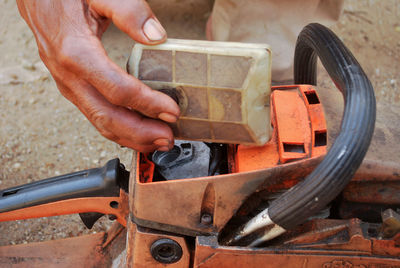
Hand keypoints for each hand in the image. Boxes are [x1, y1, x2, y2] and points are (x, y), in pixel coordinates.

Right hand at [16, 0, 179, 151]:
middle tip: (167, 139)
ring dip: (130, 136)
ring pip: (99, 121)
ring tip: (156, 142)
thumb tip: (156, 36)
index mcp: (76, 53)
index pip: (118, 90)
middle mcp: (69, 76)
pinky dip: (118, 128)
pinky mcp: (72, 87)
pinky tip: (136, 131)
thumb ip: (128, 10)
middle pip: (107, 116)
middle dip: (140, 133)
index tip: (172, 112)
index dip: (148, 104)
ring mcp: (68, 85)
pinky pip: (95, 114)